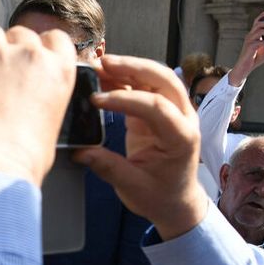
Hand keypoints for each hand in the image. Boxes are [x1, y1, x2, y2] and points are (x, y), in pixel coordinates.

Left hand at [0, 23, 76, 184]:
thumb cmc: (24, 157)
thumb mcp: (51, 120)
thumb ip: (43, 95)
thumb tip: (29, 98)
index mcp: (59, 69)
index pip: (55, 38)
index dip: (41, 46)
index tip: (30, 59)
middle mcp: (30, 55)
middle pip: (20, 33)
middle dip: (10, 48)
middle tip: (0, 73)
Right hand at [74, 54, 208, 239]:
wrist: (176, 201)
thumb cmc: (160, 196)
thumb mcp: (133, 187)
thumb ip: (107, 167)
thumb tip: (79, 151)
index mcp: (181, 138)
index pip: (156, 107)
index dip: (125, 100)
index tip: (96, 101)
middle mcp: (183, 118)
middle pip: (164, 79)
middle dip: (134, 67)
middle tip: (104, 63)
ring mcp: (174, 111)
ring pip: (156, 77)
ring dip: (129, 67)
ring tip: (100, 64)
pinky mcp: (159, 111)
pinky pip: (144, 86)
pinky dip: (125, 78)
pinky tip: (104, 76)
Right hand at [231, 10, 263, 84]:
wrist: (245, 68)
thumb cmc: (254, 59)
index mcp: (253, 35)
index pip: (257, 22)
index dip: (263, 16)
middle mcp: (250, 36)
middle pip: (259, 24)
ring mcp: (249, 41)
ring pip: (259, 30)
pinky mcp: (250, 47)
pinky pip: (261, 42)